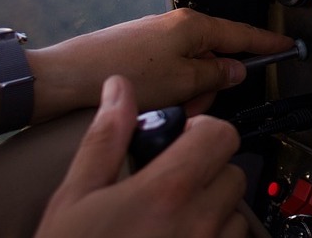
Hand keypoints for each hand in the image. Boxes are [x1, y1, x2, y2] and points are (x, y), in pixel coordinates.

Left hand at [31, 9, 293, 121]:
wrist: (67, 78)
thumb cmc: (123, 74)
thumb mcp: (182, 82)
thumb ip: (216, 75)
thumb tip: (235, 70)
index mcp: (193, 25)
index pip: (243, 34)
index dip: (268, 44)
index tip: (288, 46)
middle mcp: (175, 25)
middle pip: (215, 56)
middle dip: (211, 85)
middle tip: (195, 105)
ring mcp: (156, 38)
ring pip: (191, 69)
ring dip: (188, 92)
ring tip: (168, 107)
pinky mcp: (139, 52)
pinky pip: (170, 73)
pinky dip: (170, 91)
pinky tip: (153, 104)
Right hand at [36, 76, 249, 237]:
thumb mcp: (75, 196)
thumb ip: (106, 138)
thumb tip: (118, 91)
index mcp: (167, 191)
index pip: (219, 134)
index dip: (202, 130)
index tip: (182, 139)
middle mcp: (198, 221)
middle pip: (232, 171)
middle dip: (207, 169)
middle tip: (171, 183)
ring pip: (236, 213)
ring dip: (214, 209)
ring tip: (173, 220)